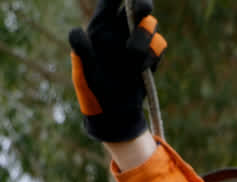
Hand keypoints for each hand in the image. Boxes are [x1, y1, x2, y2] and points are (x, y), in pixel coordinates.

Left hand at [68, 0, 166, 142]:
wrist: (115, 114)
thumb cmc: (93, 92)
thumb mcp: (82, 74)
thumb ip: (81, 52)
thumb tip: (76, 32)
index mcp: (101, 28)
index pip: (109, 1)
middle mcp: (121, 30)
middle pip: (137, 5)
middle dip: (142, 4)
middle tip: (142, 10)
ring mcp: (138, 42)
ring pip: (150, 25)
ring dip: (142, 40)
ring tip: (132, 59)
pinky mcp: (151, 55)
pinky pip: (159, 45)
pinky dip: (151, 56)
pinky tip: (140, 70)